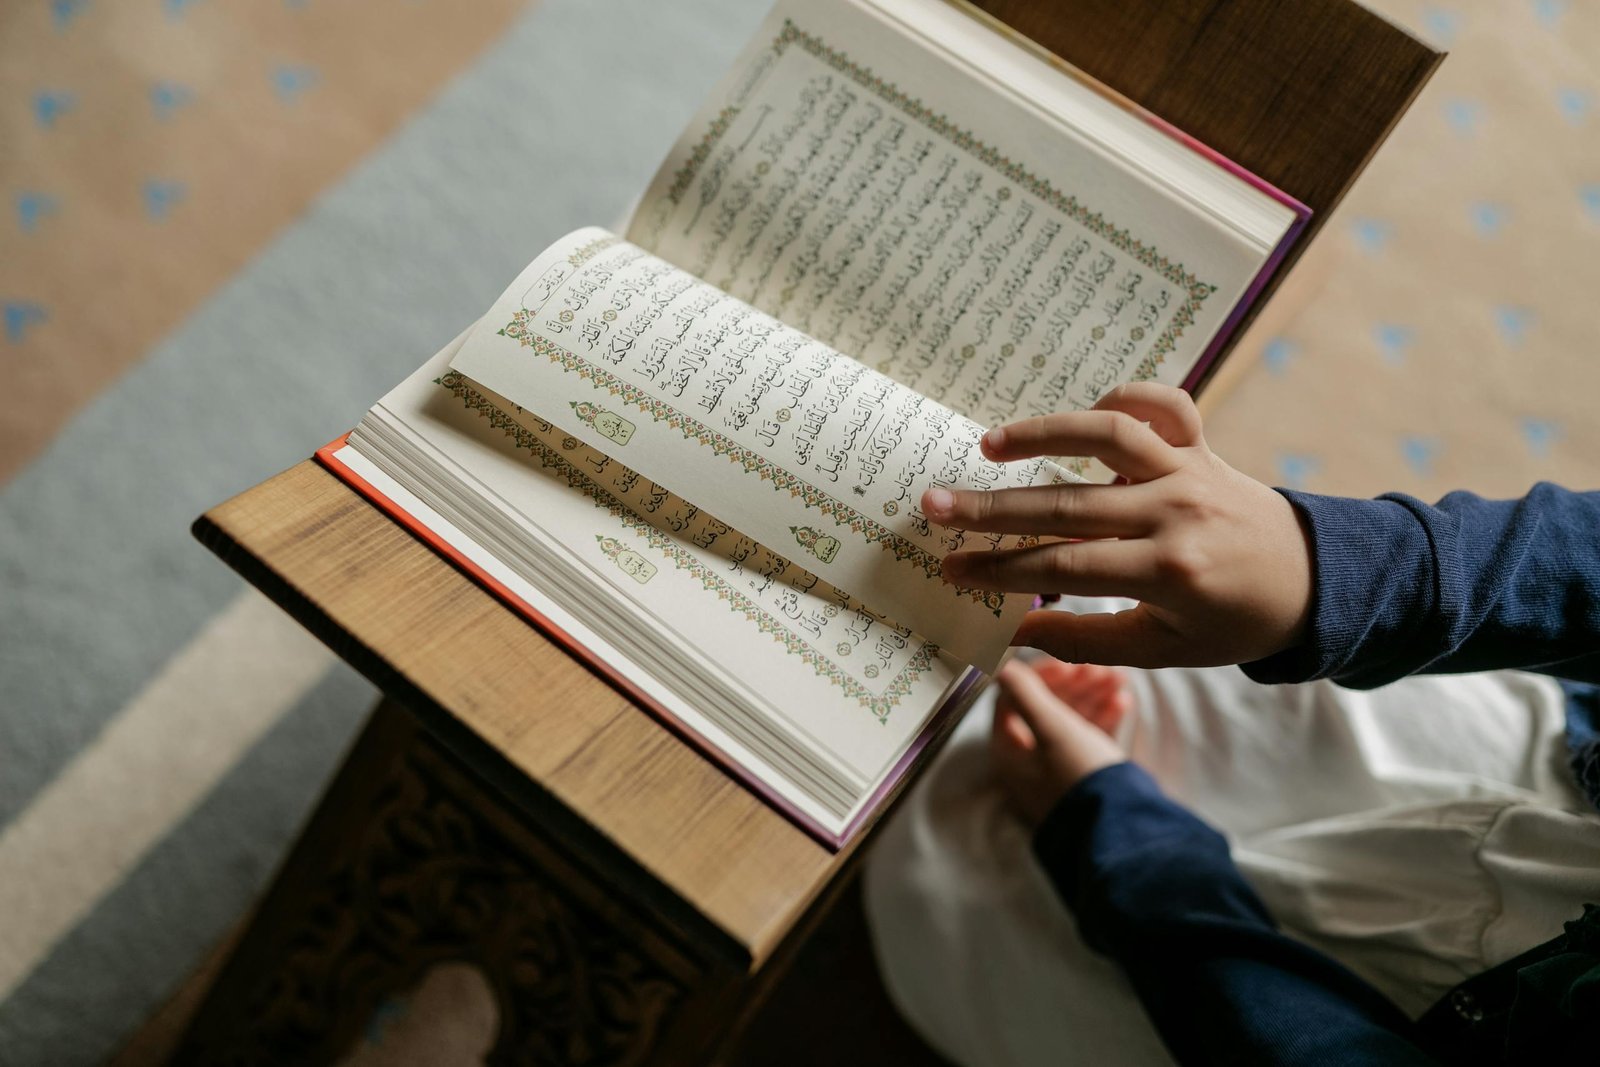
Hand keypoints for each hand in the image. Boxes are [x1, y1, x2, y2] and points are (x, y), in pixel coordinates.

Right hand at [927, 383, 1313, 668]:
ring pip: (1108, 438)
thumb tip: (1011, 635)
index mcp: (1168, 573)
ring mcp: (1192, 472)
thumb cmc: (1230, 623)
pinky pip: (1163, 405)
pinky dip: (1124, 398)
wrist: (1313, 583)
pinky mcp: (1203, 447)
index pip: (1063, 568)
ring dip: (1043, 435)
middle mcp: (1177, 513)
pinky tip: (1083, 413)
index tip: (951, 568)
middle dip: (993, 509)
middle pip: (1068, 505)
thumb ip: (1084, 639)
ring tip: (987, 446)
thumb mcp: (1161, 650)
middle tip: (934, 505)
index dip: (1001, 570)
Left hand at [990, 658, 1129, 824]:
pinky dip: (1104, 717)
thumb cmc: (1079, 775)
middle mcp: (1028, 762)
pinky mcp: (1084, 776)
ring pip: (1071, 720)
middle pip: (1044, 708)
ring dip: (1092, 696)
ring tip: (1119, 678)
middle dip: (1072, 684)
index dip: (1038, 676)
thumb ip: (1026, 693)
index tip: (1066, 663)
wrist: (1120, 826)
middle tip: (1097, 667)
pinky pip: (1089, 738)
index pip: (1012, 700)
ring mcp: (1056, 771)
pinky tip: (1123, 700)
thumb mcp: (1052, 728)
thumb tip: (1001, 666)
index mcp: (1009, 752)